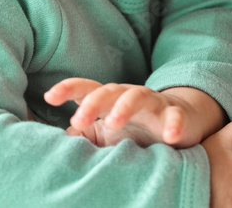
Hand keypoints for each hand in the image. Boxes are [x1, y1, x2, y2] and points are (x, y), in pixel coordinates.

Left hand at [45, 80, 222, 147]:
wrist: (181, 119)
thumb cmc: (136, 127)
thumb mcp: (106, 133)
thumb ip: (83, 135)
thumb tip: (57, 141)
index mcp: (110, 99)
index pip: (87, 89)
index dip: (69, 89)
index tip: (50, 96)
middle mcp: (130, 96)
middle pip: (110, 90)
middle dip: (93, 103)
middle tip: (78, 120)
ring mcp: (154, 104)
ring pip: (139, 96)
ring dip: (124, 107)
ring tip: (113, 123)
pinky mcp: (176, 115)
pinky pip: (176, 116)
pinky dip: (174, 124)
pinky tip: (170, 136)